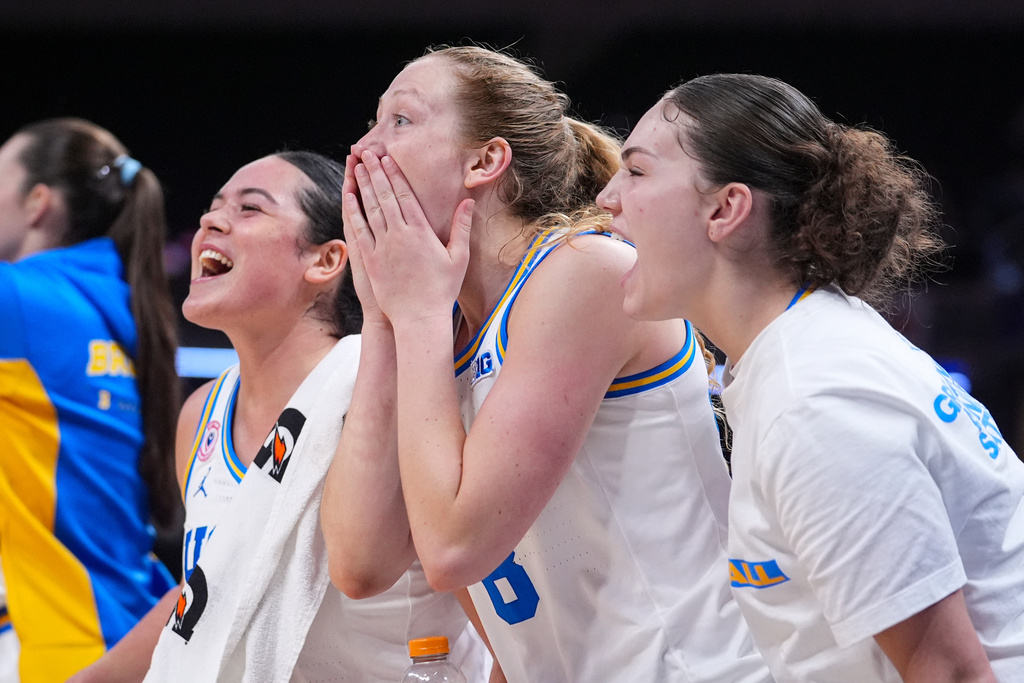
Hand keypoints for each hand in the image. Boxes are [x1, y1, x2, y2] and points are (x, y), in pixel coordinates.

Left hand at [344, 150, 473, 326]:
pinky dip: (353, 212)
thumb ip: (462, 228)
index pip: (404, 195)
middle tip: (366, 152)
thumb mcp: (458, 258)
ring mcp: (382, 247)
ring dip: (363, 185)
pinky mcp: (370, 260)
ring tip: (357, 166)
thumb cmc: (442, 290)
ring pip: (369, 209)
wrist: (419, 318)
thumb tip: (468, 202)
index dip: (394, 174)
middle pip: (384, 196)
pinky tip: (348, 197)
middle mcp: (399, 235)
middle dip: (375, 172)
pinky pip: (359, 230)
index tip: (387, 157)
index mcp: (421, 232)